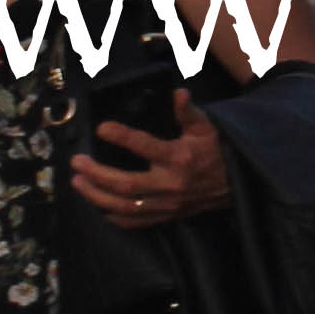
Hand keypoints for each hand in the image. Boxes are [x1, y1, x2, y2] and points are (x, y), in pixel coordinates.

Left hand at [71, 92, 229, 224]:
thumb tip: (178, 93)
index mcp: (179, 157)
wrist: (238, 182)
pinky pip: (134, 221)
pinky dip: (112, 215)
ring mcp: (166, 204)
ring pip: (123, 205)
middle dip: (96, 173)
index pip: (144, 146)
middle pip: (124, 184)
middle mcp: (170, 183)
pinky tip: (99, 205)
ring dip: (96, 195)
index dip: (121, 136)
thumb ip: (188, 111)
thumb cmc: (218, 149)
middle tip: (77, 162)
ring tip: (78, 182)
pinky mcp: (166, 215)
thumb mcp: (207, 126)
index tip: (101, 128)